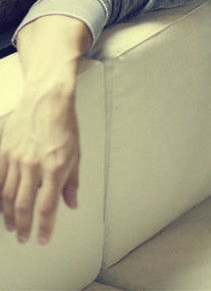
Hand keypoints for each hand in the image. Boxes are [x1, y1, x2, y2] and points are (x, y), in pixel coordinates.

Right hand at [0, 89, 79, 244]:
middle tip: (24, 238)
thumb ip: (72, 182)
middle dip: (24, 226)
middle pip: (24, 206)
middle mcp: (34, 167)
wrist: (47, 100)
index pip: (47, 207)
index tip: (42, 239)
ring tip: (13, 226)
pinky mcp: (4, 152)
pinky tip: (2, 205)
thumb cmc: (64, 125)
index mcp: (55, 168)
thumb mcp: (76, 154)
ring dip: (9, 215)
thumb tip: (71, 204)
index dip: (44, 227)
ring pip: (7, 196)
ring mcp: (16, 159)